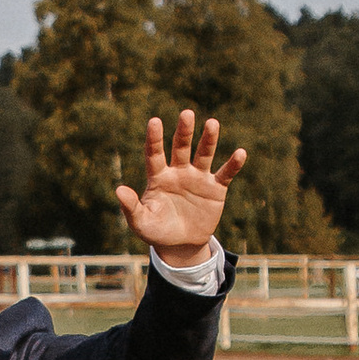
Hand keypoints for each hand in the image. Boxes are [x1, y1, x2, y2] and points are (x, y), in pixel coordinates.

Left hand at [115, 108, 245, 264]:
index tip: (154, 121)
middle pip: (181, 147)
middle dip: (184, 131)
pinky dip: (233, 164)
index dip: (155, 138)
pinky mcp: (215, 188)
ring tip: (212, 124)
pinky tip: (240, 153)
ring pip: (204, 154)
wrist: (181, 245)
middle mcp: (179, 172)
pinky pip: (225, 174)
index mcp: (159, 177)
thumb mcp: (141, 222)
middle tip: (187, 114)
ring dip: (209, 140)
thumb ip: (131, 207)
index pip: (155, 154)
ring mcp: (198, 178)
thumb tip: (118, 190)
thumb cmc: (157, 231)